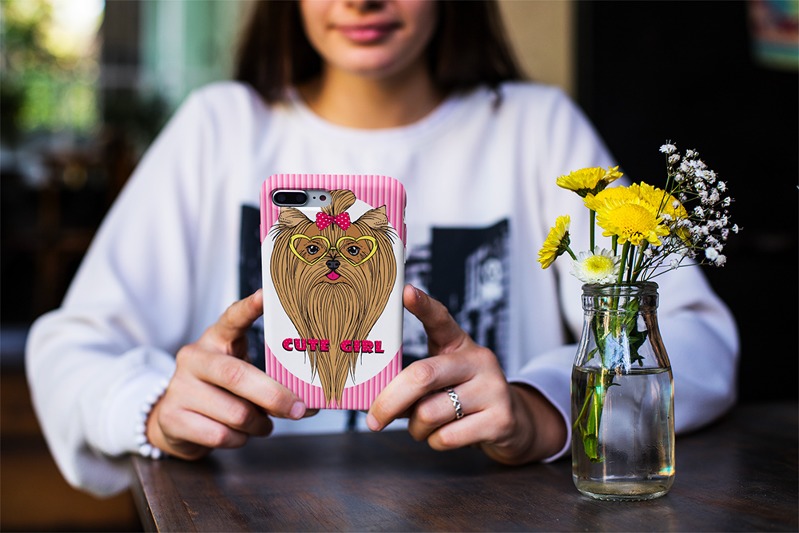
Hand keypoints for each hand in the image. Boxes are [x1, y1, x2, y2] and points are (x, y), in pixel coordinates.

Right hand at [146, 289, 312, 459]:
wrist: (174, 419)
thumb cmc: (221, 392)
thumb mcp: (242, 376)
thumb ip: (270, 381)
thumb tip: (311, 402)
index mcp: (215, 339)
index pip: (232, 318)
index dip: (249, 308)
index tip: (267, 295)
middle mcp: (194, 358)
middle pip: (237, 375)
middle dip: (274, 395)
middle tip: (299, 407)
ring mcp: (179, 387)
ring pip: (235, 413)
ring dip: (258, 424)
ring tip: (262, 424)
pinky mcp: (172, 418)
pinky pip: (220, 435)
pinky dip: (239, 440)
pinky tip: (239, 434)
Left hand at [366, 285, 565, 463]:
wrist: (512, 423)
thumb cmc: (462, 397)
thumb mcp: (441, 379)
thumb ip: (412, 383)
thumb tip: (372, 400)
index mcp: (458, 344)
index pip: (440, 319)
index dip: (422, 305)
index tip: (405, 291)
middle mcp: (478, 360)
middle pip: (422, 375)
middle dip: (390, 401)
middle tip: (373, 419)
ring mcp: (493, 388)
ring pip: (430, 413)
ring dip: (416, 428)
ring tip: (424, 426)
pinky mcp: (500, 419)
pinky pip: (446, 437)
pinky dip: (435, 442)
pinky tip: (445, 435)